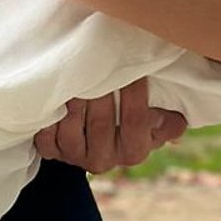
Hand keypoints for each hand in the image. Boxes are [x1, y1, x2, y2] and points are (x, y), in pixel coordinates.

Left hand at [32, 78, 187, 171]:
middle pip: (101, 122)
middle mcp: (104, 160)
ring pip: (71, 126)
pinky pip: (47, 133)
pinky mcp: (51, 151)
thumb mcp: (154, 124)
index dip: (135, 92)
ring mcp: (74, 157)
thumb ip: (167, 122)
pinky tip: (54, 92)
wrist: (94, 141)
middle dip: (100, 89)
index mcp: (133, 152)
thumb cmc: (128, 121)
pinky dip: (50, 111)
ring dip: (73, 97)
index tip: (132, 65)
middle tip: (98, 60)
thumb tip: (174, 119)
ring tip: (75, 71)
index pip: (136, 120)